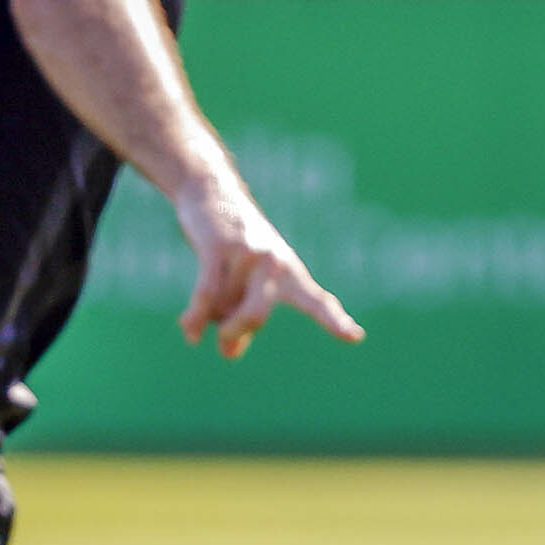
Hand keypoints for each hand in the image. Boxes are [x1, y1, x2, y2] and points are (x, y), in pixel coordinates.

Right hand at [171, 172, 364, 358]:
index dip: (334, 321)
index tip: (355, 337)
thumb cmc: (234, 246)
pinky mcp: (219, 246)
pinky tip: (189, 331)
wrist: (211, 191)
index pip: (316, 303)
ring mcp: (249, 253)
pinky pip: (206, 292)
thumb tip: (229, 354)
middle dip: (234, 331)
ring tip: (201, 308)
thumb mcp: (246, 281)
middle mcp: (275, 264)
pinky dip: (195, 316)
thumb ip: (244, 318)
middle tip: (223, 344)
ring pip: (222, 305)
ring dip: (207, 314)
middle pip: (255, 316)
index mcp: (291, 275)